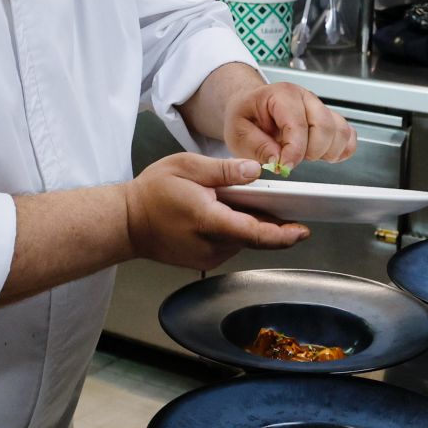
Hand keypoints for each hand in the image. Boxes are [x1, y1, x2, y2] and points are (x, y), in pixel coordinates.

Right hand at [124, 153, 309, 269]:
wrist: (126, 223)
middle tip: (278, 201)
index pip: (254, 233)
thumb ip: (223, 170)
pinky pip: (230, 244)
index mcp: (208, 220)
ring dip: (249, 223)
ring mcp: (207, 256)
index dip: (282, 235)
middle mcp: (211, 245)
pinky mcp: (204, 260)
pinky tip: (224, 212)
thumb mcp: (186, 167)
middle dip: (269, 220)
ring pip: (242, 240)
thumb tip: (254, 170)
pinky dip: (235, 229)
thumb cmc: (151, 193)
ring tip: (237, 201)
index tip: (302, 231)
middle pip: (253, 236)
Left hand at [223, 82, 356, 172]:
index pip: (298, 124)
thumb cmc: (246, 115)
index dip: (294, 150)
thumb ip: (257, 146)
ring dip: (328, 151)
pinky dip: (342, 149)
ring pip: (340, 131)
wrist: (250, 106)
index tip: (284, 166)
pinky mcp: (329, 119)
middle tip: (293, 159)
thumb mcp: (238, 131)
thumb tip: (278, 160)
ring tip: (308, 156)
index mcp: (282, 95)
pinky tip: (325, 156)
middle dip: (311, 151)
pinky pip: (348, 134)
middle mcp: (305, 98)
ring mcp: (320, 108)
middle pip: (325, 126)